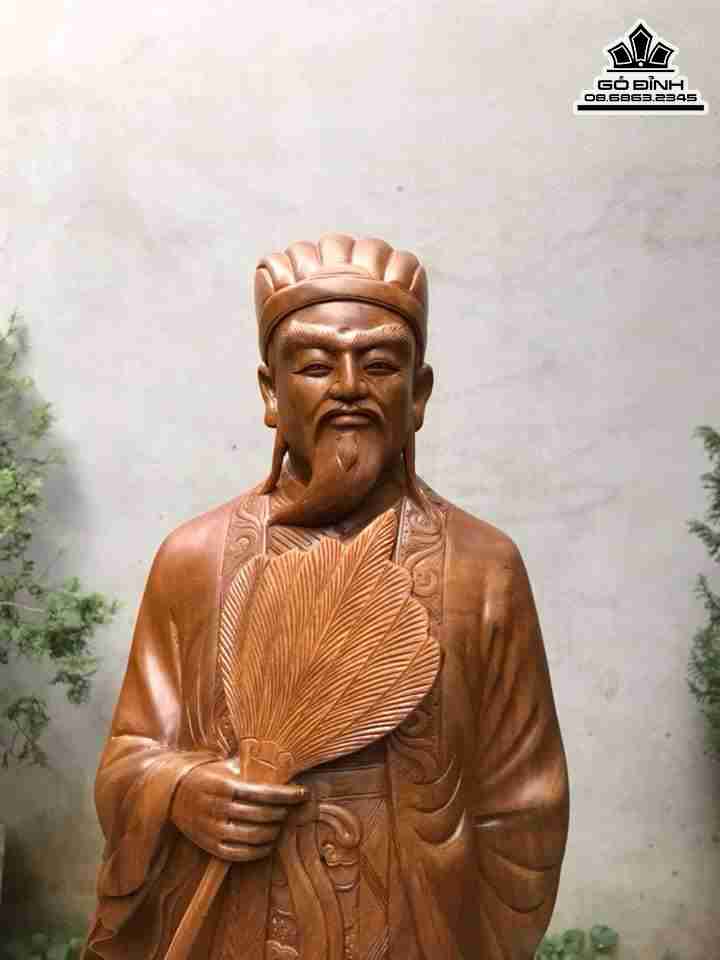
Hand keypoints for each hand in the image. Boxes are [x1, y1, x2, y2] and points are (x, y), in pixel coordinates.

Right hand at [170, 759, 306, 861]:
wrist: (174, 794)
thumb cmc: (208, 776)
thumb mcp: (226, 766)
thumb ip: (251, 768)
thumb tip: (285, 767)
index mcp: (224, 785)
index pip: (264, 793)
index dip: (287, 795)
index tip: (304, 793)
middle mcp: (218, 808)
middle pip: (262, 815)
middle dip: (283, 812)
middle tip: (292, 808)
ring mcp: (213, 829)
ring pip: (254, 836)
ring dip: (274, 831)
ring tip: (281, 823)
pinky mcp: (210, 846)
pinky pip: (240, 854)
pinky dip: (259, 851)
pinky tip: (268, 843)